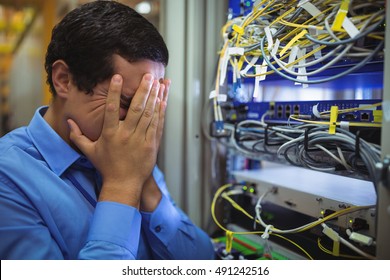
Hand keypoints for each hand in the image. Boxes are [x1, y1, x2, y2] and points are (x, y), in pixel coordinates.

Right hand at [68, 73, 165, 206]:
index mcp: (110, 134)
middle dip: (143, 90)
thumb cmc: (107, 167)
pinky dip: (160, 112)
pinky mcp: (151, 145)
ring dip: (154, 97)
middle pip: (136, 109)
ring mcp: (140, 140)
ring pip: (149, 114)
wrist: (124, 185)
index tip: (117, 78)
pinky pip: (157, 125)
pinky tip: (162, 100)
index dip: (114, 92)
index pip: (112, 109)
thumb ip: (78, 136)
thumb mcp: (90, 152)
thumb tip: (68, 122)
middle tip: (148, 75)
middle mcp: (126, 135)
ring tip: (158, 83)